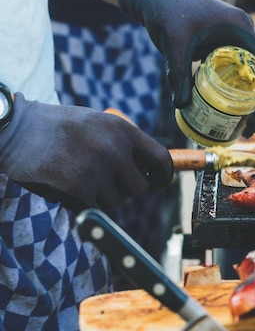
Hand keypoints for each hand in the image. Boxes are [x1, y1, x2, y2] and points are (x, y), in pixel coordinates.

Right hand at [0, 94, 172, 211]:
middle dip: (126, 189)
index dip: (163, 175)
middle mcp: (114, 149)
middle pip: (140, 188)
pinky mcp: (78, 188)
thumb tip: (152, 168)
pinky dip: (84, 201)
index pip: (161, 160)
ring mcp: (97, 170)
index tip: (158, 181)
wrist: (16, 131)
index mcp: (122, 130)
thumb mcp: (98, 123)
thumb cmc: (58, 127)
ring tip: (79, 174)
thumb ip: (125, 142)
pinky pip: (95, 207)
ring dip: (102, 195)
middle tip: (107, 179)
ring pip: (116, 201)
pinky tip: (67, 182)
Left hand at [117, 0, 254, 136]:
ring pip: (246, 76)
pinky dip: (232, 93)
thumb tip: (181, 106)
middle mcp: (240, 35)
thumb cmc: (167, 10)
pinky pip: (231, 73)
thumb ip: (178, 72)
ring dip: (248, 102)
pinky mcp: (217, 48)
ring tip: (246, 128)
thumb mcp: (174, 42)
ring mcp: (230, 42)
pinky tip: (228, 112)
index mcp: (240, 28)